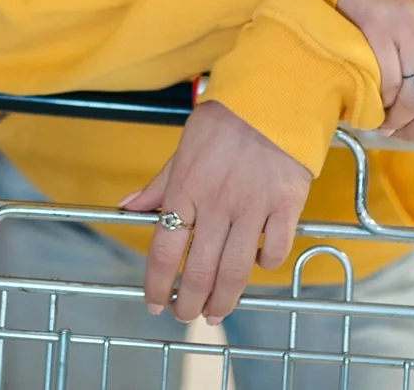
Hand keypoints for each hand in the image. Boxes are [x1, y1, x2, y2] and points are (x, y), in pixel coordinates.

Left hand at [121, 101, 308, 321]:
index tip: (154, 303)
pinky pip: (274, 249)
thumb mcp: (184, 148)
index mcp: (186, 189)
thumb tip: (127, 207)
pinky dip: (264, 265)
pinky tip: (257, 266)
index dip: (155, 284)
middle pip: (198, 270)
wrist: (274, 98)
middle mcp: (217, 203)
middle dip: (189, 303)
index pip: (163, 250)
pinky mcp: (286, 205)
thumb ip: (159, 184)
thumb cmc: (226, 119)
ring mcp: (253, 206)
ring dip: (223, 300)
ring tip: (216, 313)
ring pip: (235, 270)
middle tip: (186, 316)